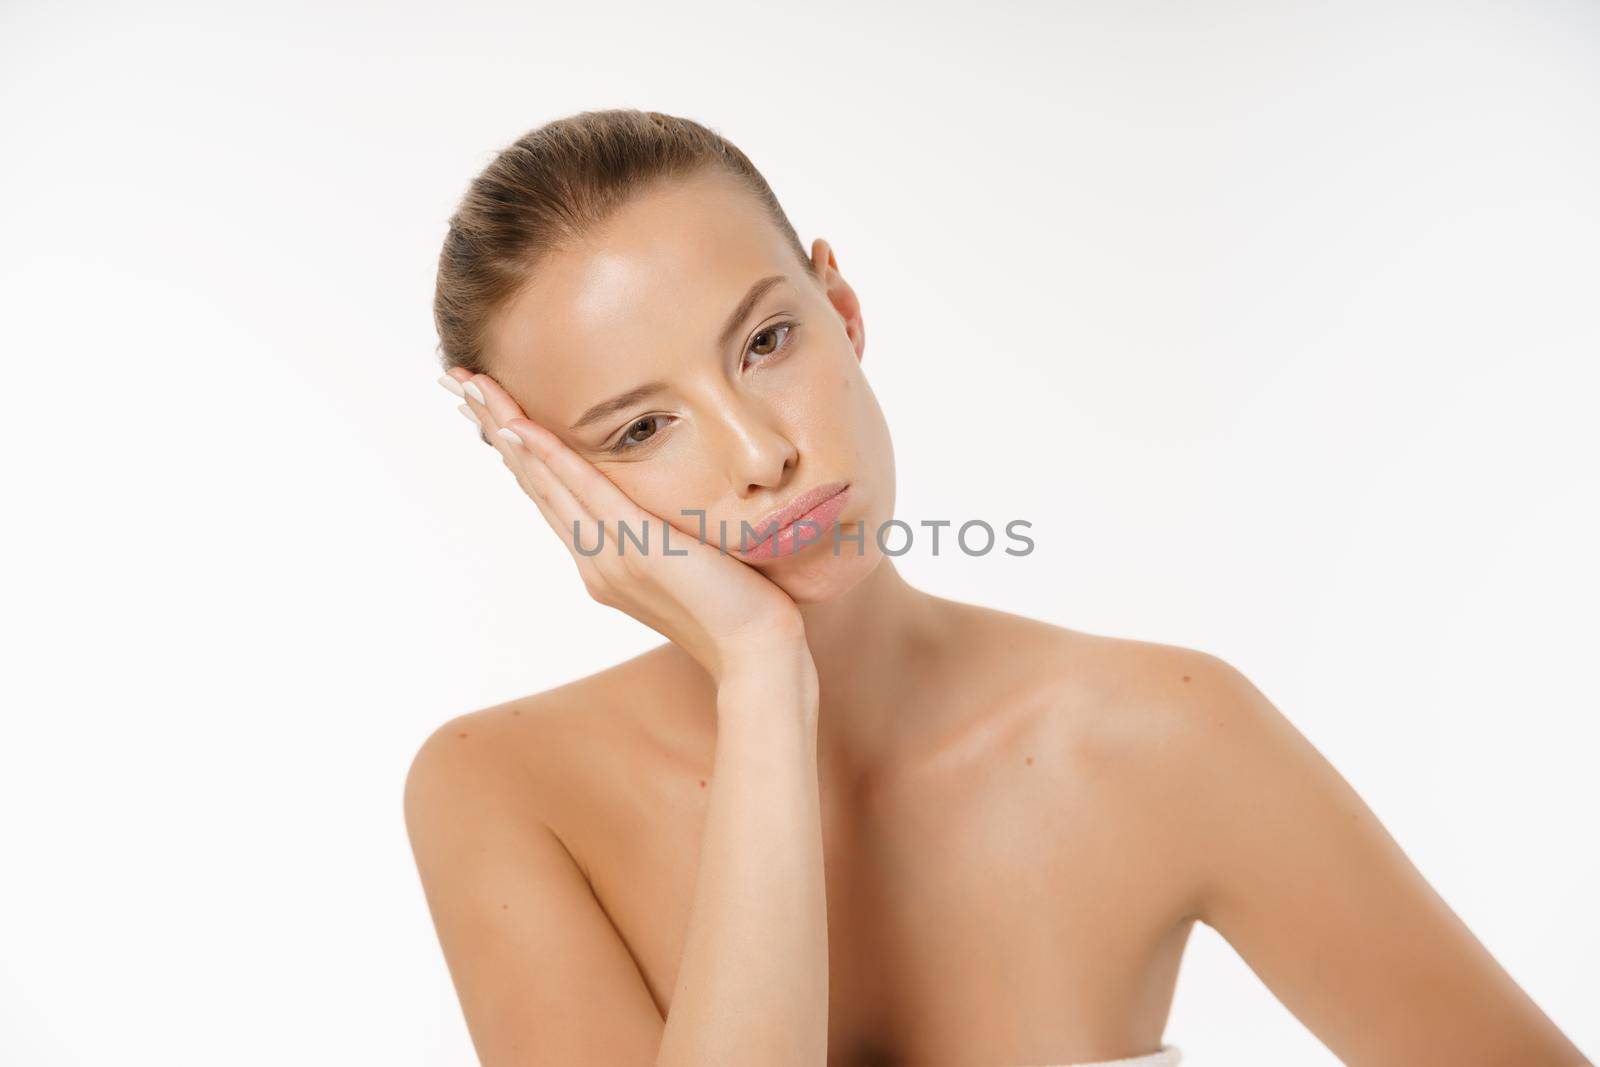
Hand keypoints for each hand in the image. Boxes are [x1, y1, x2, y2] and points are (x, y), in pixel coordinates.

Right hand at [442, 369, 811, 686]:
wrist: (758, 651)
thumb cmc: (740, 607)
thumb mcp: (691, 560)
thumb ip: (664, 534)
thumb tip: (665, 506)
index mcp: (603, 561)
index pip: (550, 493)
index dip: (518, 448)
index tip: (490, 405)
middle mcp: (594, 558)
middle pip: (533, 480)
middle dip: (494, 426)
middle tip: (457, 381)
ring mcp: (609, 555)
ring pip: (546, 480)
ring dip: (506, 427)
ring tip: (474, 386)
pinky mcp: (636, 547)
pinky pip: (585, 493)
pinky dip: (550, 457)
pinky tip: (521, 427)